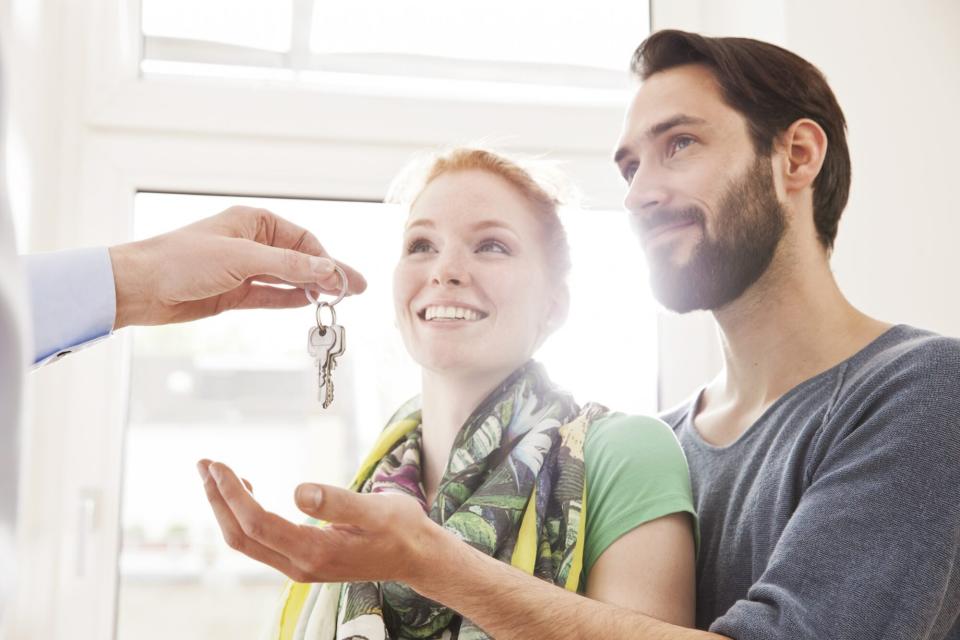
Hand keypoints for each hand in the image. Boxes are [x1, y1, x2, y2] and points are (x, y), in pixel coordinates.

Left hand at [108, 206, 366, 327]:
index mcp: (252, 221)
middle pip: (299, 259)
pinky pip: (270, 296)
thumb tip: (328, 270)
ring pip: (287, 279)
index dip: (326, 259)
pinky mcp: (233, 293)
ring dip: (312, 288)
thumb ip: (288, 266)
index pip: (302, 239)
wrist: (140, 287)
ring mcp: (242, 269)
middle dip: (327, 274)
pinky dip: (290, 300)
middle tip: (357, 290)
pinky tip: (310, 304)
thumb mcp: (242, 259)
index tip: (344, 279)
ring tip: (339, 301)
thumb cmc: (182, 260)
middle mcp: (250, 243)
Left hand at [197, 459, 440, 584]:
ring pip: (246, 540)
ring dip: (225, 507)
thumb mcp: (376, 509)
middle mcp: (300, 565)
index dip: (232, 495)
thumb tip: (298, 491)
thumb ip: (337, 501)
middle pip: (241, 536)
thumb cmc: (401, 529)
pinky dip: (242, 514)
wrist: (416, 557)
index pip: (258, 524)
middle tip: (205, 463)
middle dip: (218, 499)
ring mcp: (299, 566)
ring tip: (215, 473)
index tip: (218, 466)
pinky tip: (245, 491)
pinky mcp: (301, 560)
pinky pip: (260, 540)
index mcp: (315, 552)